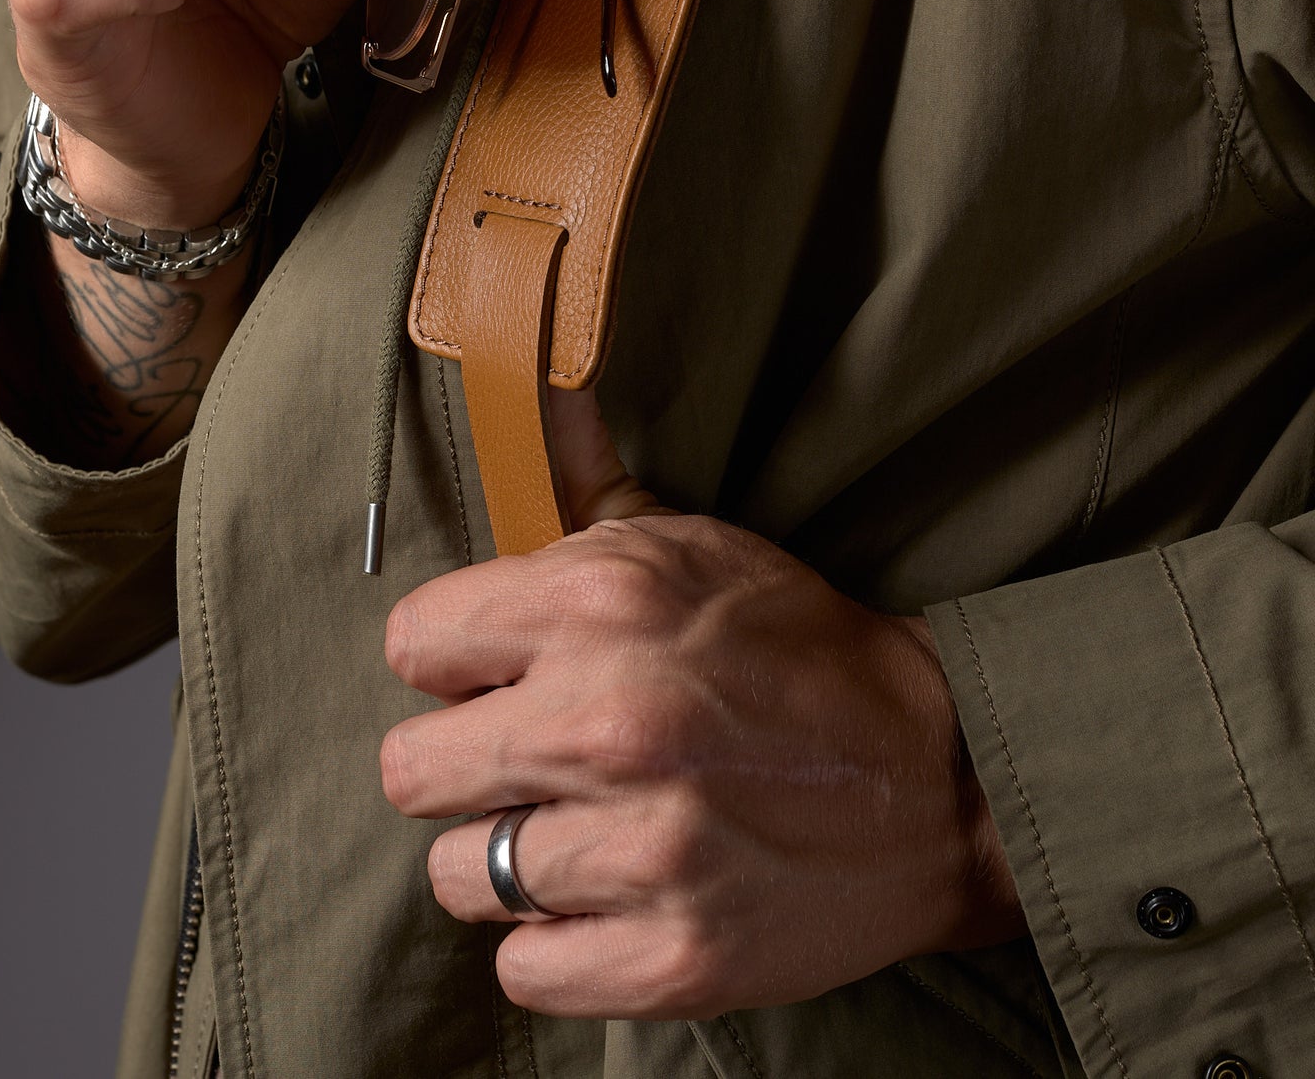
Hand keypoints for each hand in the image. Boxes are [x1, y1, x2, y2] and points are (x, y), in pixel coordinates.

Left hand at [380, 511, 1022, 1019]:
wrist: (938, 775)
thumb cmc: (795, 647)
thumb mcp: (692, 539)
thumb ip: (584, 481)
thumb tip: (531, 381)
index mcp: (599, 604)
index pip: (412, 644)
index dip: (452, 662)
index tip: (497, 676)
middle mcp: (606, 723)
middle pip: (410, 771)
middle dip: (464, 763)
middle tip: (531, 760)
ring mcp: (640, 852)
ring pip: (458, 876)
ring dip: (509, 858)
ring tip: (579, 829)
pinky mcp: (671, 958)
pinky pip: (523, 966)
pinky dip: (557, 939)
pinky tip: (609, 894)